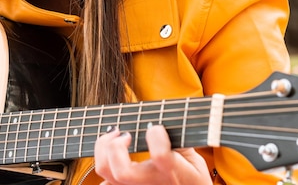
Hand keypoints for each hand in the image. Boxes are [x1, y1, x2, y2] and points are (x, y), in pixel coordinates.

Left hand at [94, 124, 211, 184]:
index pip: (160, 155)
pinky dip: (105, 167)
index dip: (155, 135)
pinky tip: (113, 156)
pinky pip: (106, 183)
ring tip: (115, 138)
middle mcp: (150, 183)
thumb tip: (162, 118)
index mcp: (171, 171)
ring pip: (106, 173)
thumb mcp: (193, 159)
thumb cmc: (191, 179)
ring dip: (104, 150)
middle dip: (116, 146)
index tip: (156, 126)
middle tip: (124, 133)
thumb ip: (178, 139)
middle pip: (122, 171)